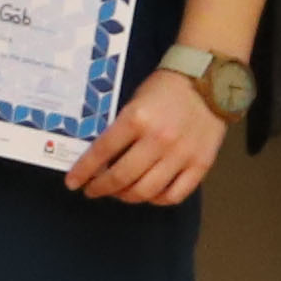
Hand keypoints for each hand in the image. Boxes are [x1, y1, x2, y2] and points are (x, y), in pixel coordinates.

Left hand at [65, 77, 226, 205]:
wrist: (208, 81)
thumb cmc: (165, 89)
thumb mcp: (134, 102)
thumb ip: (120, 130)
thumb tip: (101, 160)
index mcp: (136, 119)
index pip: (102, 152)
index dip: (83, 171)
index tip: (72, 183)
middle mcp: (158, 140)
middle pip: (122, 177)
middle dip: (101, 188)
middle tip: (92, 190)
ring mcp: (181, 155)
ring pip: (146, 191)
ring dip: (125, 196)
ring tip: (118, 193)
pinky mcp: (201, 164)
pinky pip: (174, 195)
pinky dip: (156, 200)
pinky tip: (148, 194)